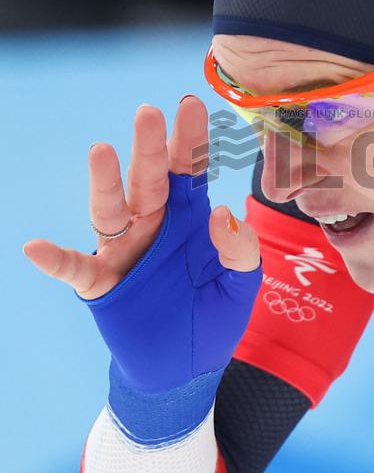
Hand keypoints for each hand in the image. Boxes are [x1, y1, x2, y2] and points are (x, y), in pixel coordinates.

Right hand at [23, 96, 258, 298]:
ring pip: (111, 210)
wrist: (186, 369)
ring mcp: (125, 252)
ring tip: (99, 150)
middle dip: (148, 147)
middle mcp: (153, 225)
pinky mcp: (103, 285)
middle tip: (148, 114)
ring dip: (104, 182)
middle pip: (148, 179)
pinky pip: (76, 269)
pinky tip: (34, 248)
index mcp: (189, 218)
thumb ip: (239, 249)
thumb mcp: (239, 283)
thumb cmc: (213, 317)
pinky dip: (55, 260)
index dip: (189, 139)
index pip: (189, 171)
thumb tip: (220, 211)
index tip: (190, 104)